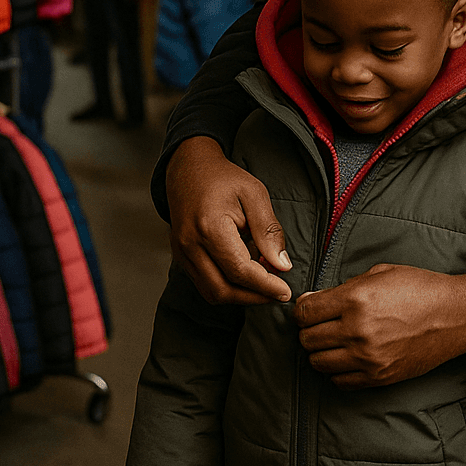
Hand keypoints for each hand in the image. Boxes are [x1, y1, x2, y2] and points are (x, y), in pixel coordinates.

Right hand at [167, 135, 293, 303]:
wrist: (188, 168)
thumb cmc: (224, 178)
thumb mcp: (254, 194)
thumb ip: (268, 230)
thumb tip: (282, 265)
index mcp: (209, 227)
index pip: (240, 271)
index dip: (265, 286)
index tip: (286, 291)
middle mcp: (190, 244)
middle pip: (223, 289)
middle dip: (253, 297)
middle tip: (277, 293)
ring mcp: (181, 252)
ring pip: (211, 292)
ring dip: (240, 296)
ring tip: (264, 284)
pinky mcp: (180, 256)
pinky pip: (203, 283)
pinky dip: (226, 286)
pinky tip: (245, 274)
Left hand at [293, 264, 465, 388]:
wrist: (456, 315)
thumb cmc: (420, 288)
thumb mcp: (380, 273)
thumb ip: (342, 288)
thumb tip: (311, 302)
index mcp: (355, 299)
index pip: (304, 312)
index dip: (302, 310)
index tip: (309, 310)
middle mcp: (357, 330)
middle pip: (307, 339)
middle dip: (310, 331)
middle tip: (322, 326)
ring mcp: (368, 357)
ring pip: (318, 363)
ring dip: (321, 352)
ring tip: (334, 342)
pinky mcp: (378, 376)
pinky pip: (339, 381)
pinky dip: (338, 371)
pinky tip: (348, 358)